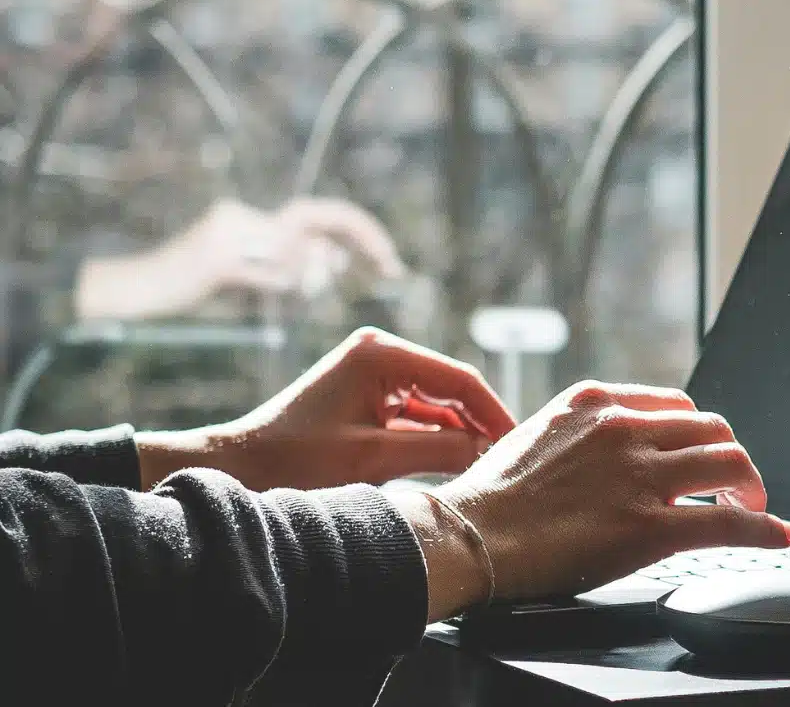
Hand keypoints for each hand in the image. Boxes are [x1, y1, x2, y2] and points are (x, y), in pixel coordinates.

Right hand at [74, 197, 408, 322]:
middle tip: (392, 267)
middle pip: (319, 220)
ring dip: (304, 280)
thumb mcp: (244, 275)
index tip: (391, 261)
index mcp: (250, 218)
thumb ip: (287, 264)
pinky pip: (272, 276)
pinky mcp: (219, 262)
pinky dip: (281, 287)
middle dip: (363, 239)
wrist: (127, 295)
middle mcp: (243, 218)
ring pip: (298, 256)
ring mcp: (230, 237)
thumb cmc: (185, 291)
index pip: (319, 214)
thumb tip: (333, 261)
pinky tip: (263, 291)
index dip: (359, 231)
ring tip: (281, 289)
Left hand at [135, 327, 516, 490]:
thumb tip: (489, 450)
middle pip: (451, 390)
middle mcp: (381, 354)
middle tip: (508, 460)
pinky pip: (415, 417)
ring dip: (458, 435)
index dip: (493, 412)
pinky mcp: (367, 398)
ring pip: (436, 406)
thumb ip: (439, 451)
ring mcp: (374, 375)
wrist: (238, 469)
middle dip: (479, 424)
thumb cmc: (296, 460)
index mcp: (382, 354)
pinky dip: (435, 440)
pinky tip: (457, 464)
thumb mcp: (374, 458)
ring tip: (487, 467)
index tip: (518, 444)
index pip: (459, 380)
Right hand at [390, 381, 789, 621]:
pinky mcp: (649, 525)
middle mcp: (626, 430)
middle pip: (714, 428)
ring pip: (730, 462)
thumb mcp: (537, 436)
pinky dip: (763, 527)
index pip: (677, 405)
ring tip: (751, 506)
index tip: (703, 453)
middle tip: (734, 484)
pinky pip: (727, 520)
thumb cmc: (490, 499)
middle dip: (731, 457)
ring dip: (750, 486)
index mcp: (598, 403)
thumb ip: (581, 436)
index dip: (699, 433)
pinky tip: (776, 534)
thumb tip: (603, 454)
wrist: (466, 535)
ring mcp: (640, 476)